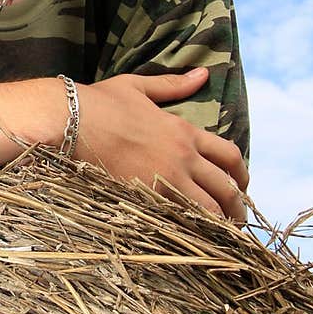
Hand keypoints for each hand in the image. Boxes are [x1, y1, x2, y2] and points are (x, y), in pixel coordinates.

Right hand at [75, 67, 248, 221]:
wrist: (70, 121)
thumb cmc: (100, 102)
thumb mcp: (139, 87)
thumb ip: (173, 85)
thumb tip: (202, 74)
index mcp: (184, 131)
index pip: (229, 156)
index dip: (241, 175)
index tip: (242, 187)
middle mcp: (182, 157)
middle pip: (226, 188)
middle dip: (237, 207)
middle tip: (238, 219)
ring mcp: (165, 179)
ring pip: (208, 209)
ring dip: (220, 224)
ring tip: (221, 236)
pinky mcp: (145, 198)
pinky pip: (179, 220)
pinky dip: (192, 231)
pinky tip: (194, 240)